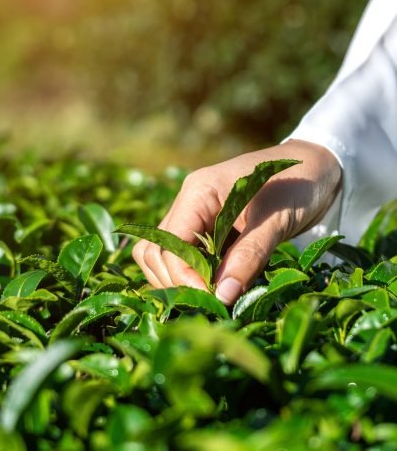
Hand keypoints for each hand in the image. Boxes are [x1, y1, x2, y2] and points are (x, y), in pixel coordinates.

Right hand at [133, 139, 341, 304]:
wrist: (316, 168)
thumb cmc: (297, 185)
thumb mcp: (275, 221)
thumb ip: (248, 257)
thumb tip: (221, 296)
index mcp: (198, 192)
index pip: (169, 243)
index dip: (183, 276)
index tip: (212, 299)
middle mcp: (188, 203)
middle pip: (155, 251)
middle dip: (176, 281)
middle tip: (211, 302)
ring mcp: (194, 216)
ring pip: (162, 255)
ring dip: (179, 280)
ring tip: (211, 296)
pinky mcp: (206, 229)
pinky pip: (185, 256)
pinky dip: (193, 275)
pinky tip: (215, 286)